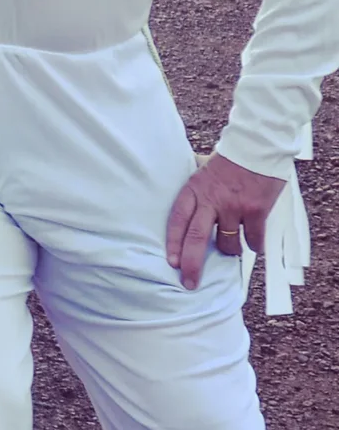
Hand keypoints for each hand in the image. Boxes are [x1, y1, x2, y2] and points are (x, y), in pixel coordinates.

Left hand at [165, 150, 285, 288]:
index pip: (177, 221)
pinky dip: (254, 246)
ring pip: (227, 243)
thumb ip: (192, 189)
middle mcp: (211, 201)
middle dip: (192, 265)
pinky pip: (253, 239)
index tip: (172, 263)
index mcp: (193, 191)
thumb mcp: (200, 170)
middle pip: (196, 238)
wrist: (258, 147)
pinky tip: (254, 246)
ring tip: (231, 250)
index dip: (173, 244)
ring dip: (229, 251)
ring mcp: (234, 207)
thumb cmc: (228, 160)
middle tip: (189, 283)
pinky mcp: (256, 210)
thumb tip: (172, 196)